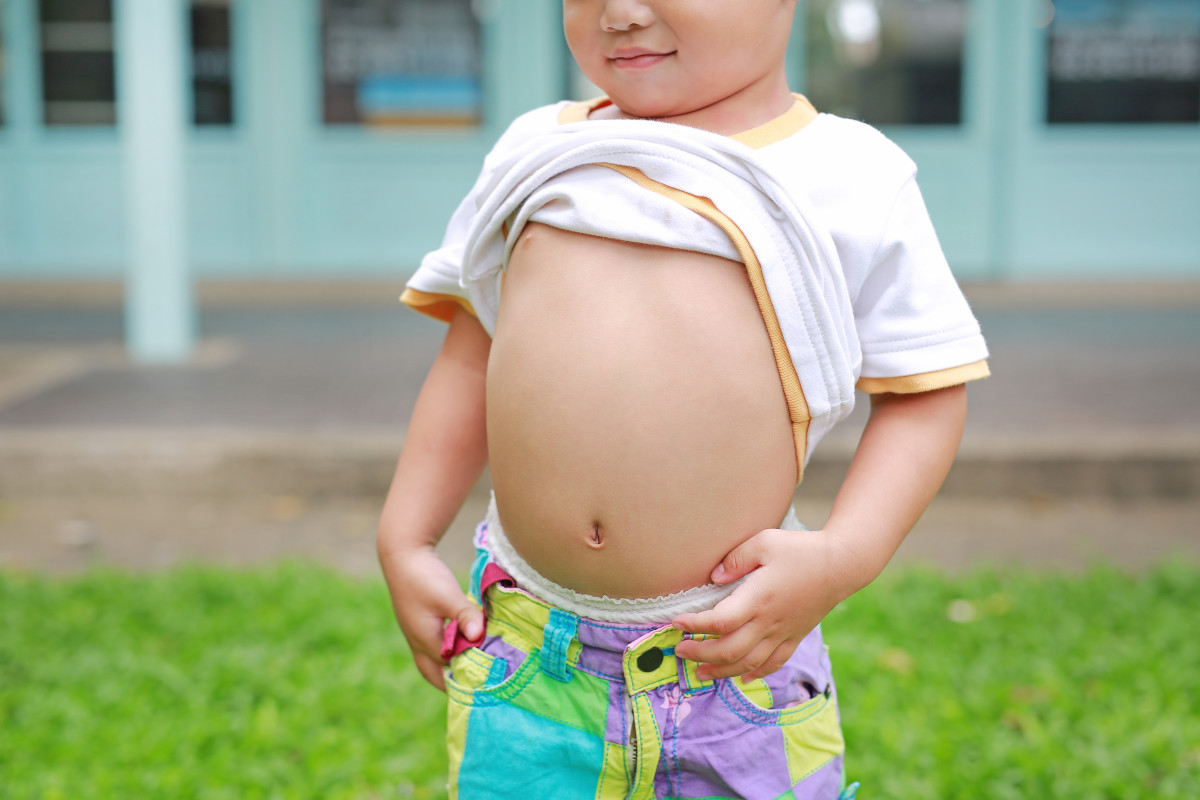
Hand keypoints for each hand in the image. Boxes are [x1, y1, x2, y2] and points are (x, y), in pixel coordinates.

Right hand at [378, 545, 484, 690]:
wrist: (402, 554)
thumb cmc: (423, 576)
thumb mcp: (448, 596)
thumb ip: (465, 615)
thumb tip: (479, 636)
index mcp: (425, 641)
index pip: (448, 669)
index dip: (466, 675)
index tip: (488, 681)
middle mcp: (418, 641)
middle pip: (433, 673)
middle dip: (451, 683)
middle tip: (473, 688)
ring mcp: (415, 631)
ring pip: (432, 659)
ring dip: (449, 666)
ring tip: (471, 668)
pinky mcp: (418, 620)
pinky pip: (433, 644)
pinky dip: (447, 649)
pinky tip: (461, 642)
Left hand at [672, 527, 855, 682]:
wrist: (842, 564)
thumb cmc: (801, 549)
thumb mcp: (765, 542)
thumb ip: (736, 558)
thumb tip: (714, 577)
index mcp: (759, 598)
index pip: (720, 621)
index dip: (694, 626)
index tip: (676, 623)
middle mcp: (769, 622)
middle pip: (729, 650)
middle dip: (700, 654)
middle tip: (679, 650)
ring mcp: (783, 633)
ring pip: (749, 663)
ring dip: (721, 671)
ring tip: (700, 672)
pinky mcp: (795, 637)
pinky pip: (774, 663)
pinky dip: (756, 673)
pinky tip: (742, 677)